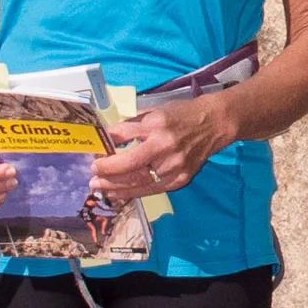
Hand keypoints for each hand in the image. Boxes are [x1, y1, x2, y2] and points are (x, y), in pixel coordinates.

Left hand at [92, 95, 237, 201]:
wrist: (214, 123)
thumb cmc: (181, 115)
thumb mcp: (154, 112)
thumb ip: (131, 126)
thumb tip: (107, 138)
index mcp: (157, 128)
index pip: (126, 145)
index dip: (108, 159)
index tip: (94, 162)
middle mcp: (166, 148)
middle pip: (131, 168)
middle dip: (109, 176)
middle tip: (93, 180)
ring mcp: (175, 167)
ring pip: (140, 183)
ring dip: (118, 188)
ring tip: (102, 190)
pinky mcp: (181, 179)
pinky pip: (154, 190)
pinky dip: (135, 193)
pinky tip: (121, 194)